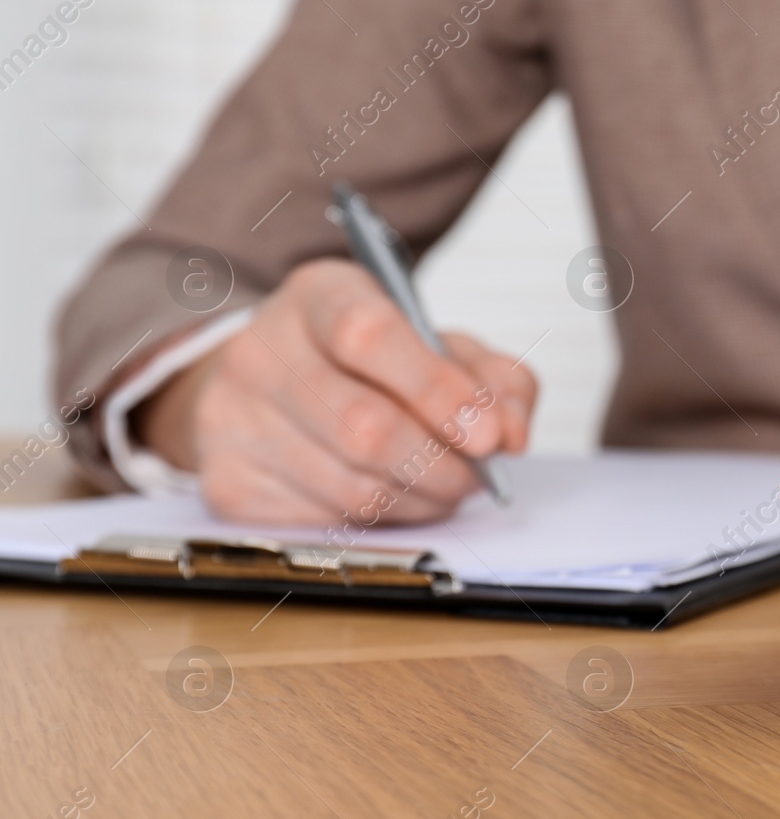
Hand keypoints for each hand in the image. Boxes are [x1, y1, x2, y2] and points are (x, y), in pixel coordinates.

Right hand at [135, 259, 536, 525]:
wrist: (271, 386)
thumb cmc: (370, 365)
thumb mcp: (439, 346)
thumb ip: (495, 379)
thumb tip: (511, 434)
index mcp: (318, 295)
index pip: (368, 335)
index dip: (436, 390)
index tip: (488, 434)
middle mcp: (259, 352)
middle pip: (363, 427)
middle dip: (442, 464)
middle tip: (479, 474)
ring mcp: (233, 420)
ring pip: (353, 488)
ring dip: (421, 500)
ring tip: (445, 485)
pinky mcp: (228, 484)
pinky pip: (328, 523)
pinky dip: (382, 522)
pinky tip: (396, 496)